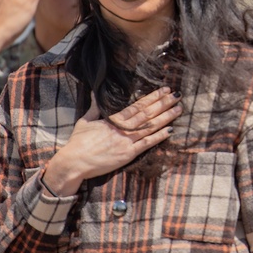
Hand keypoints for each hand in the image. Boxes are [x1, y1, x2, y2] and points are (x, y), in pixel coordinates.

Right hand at [44, 87, 181, 196]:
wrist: (74, 162)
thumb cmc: (78, 142)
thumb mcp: (85, 121)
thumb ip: (95, 106)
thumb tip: (94, 91)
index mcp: (113, 119)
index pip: (138, 105)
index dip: (153, 97)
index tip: (164, 90)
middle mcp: (122, 129)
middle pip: (147, 113)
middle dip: (163, 103)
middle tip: (177, 95)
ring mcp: (126, 141)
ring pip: (150, 127)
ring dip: (166, 117)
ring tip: (178, 109)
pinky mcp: (128, 154)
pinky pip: (147, 144)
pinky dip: (159, 136)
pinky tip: (170, 130)